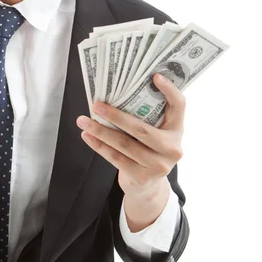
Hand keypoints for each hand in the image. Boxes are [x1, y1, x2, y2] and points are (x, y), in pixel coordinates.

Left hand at [76, 73, 184, 197]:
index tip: (155, 76)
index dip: (170, 90)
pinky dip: (99, 146)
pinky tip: (87, 136)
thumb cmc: (147, 148)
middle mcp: (172, 148)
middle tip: (96, 105)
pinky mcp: (142, 177)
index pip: (179, 106)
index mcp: (177, 129)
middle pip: (141, 129)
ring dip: (100, 131)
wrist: (148, 185)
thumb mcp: (154, 131)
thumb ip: (145, 115)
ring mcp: (159, 165)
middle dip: (115, 116)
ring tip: (82, 121)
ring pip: (124, 144)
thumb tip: (115, 90)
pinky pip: (116, 158)